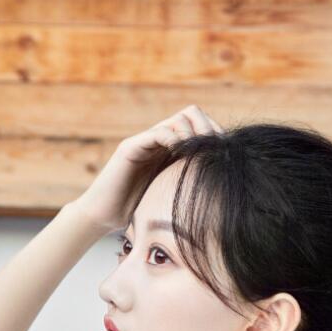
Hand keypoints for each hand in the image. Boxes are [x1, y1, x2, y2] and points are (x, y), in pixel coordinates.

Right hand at [69, 105, 222, 234]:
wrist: (104, 216)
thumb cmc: (139, 211)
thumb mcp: (174, 195)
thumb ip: (192, 185)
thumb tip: (225, 190)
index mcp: (172, 149)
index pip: (200, 125)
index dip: (216, 134)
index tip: (227, 152)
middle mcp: (160, 140)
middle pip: (192, 114)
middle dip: (208, 129)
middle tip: (214, 150)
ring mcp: (145, 141)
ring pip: (178, 120)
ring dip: (194, 135)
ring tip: (199, 154)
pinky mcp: (131, 147)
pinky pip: (158, 133)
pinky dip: (174, 139)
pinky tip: (180, 155)